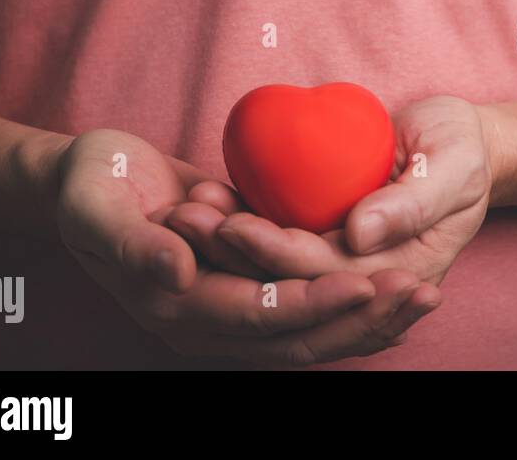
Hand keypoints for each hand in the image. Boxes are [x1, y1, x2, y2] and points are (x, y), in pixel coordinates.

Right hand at [54, 128, 439, 365]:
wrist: (91, 178)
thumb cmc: (90, 181)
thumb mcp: (94, 203)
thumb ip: (132, 242)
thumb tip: (177, 273)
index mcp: (174, 309)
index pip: (258, 316)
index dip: (313, 303)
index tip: (364, 284)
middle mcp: (206, 326)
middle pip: (297, 339)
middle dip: (362, 320)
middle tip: (421, 290)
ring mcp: (229, 315)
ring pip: (311, 334)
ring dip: (370, 320)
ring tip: (426, 294)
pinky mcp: (248, 294)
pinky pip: (309, 313)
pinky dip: (354, 308)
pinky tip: (399, 293)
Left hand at [168, 96, 492, 285]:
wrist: (460, 146)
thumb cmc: (461, 150)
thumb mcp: (452, 166)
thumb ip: (413, 203)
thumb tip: (360, 235)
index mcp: (404, 273)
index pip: (329, 272)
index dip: (278, 253)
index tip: (234, 224)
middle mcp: (368, 282)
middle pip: (291, 280)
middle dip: (234, 254)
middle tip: (188, 219)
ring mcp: (344, 268)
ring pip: (276, 270)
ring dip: (225, 247)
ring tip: (186, 211)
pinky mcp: (324, 246)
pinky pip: (276, 246)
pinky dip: (238, 228)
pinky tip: (204, 201)